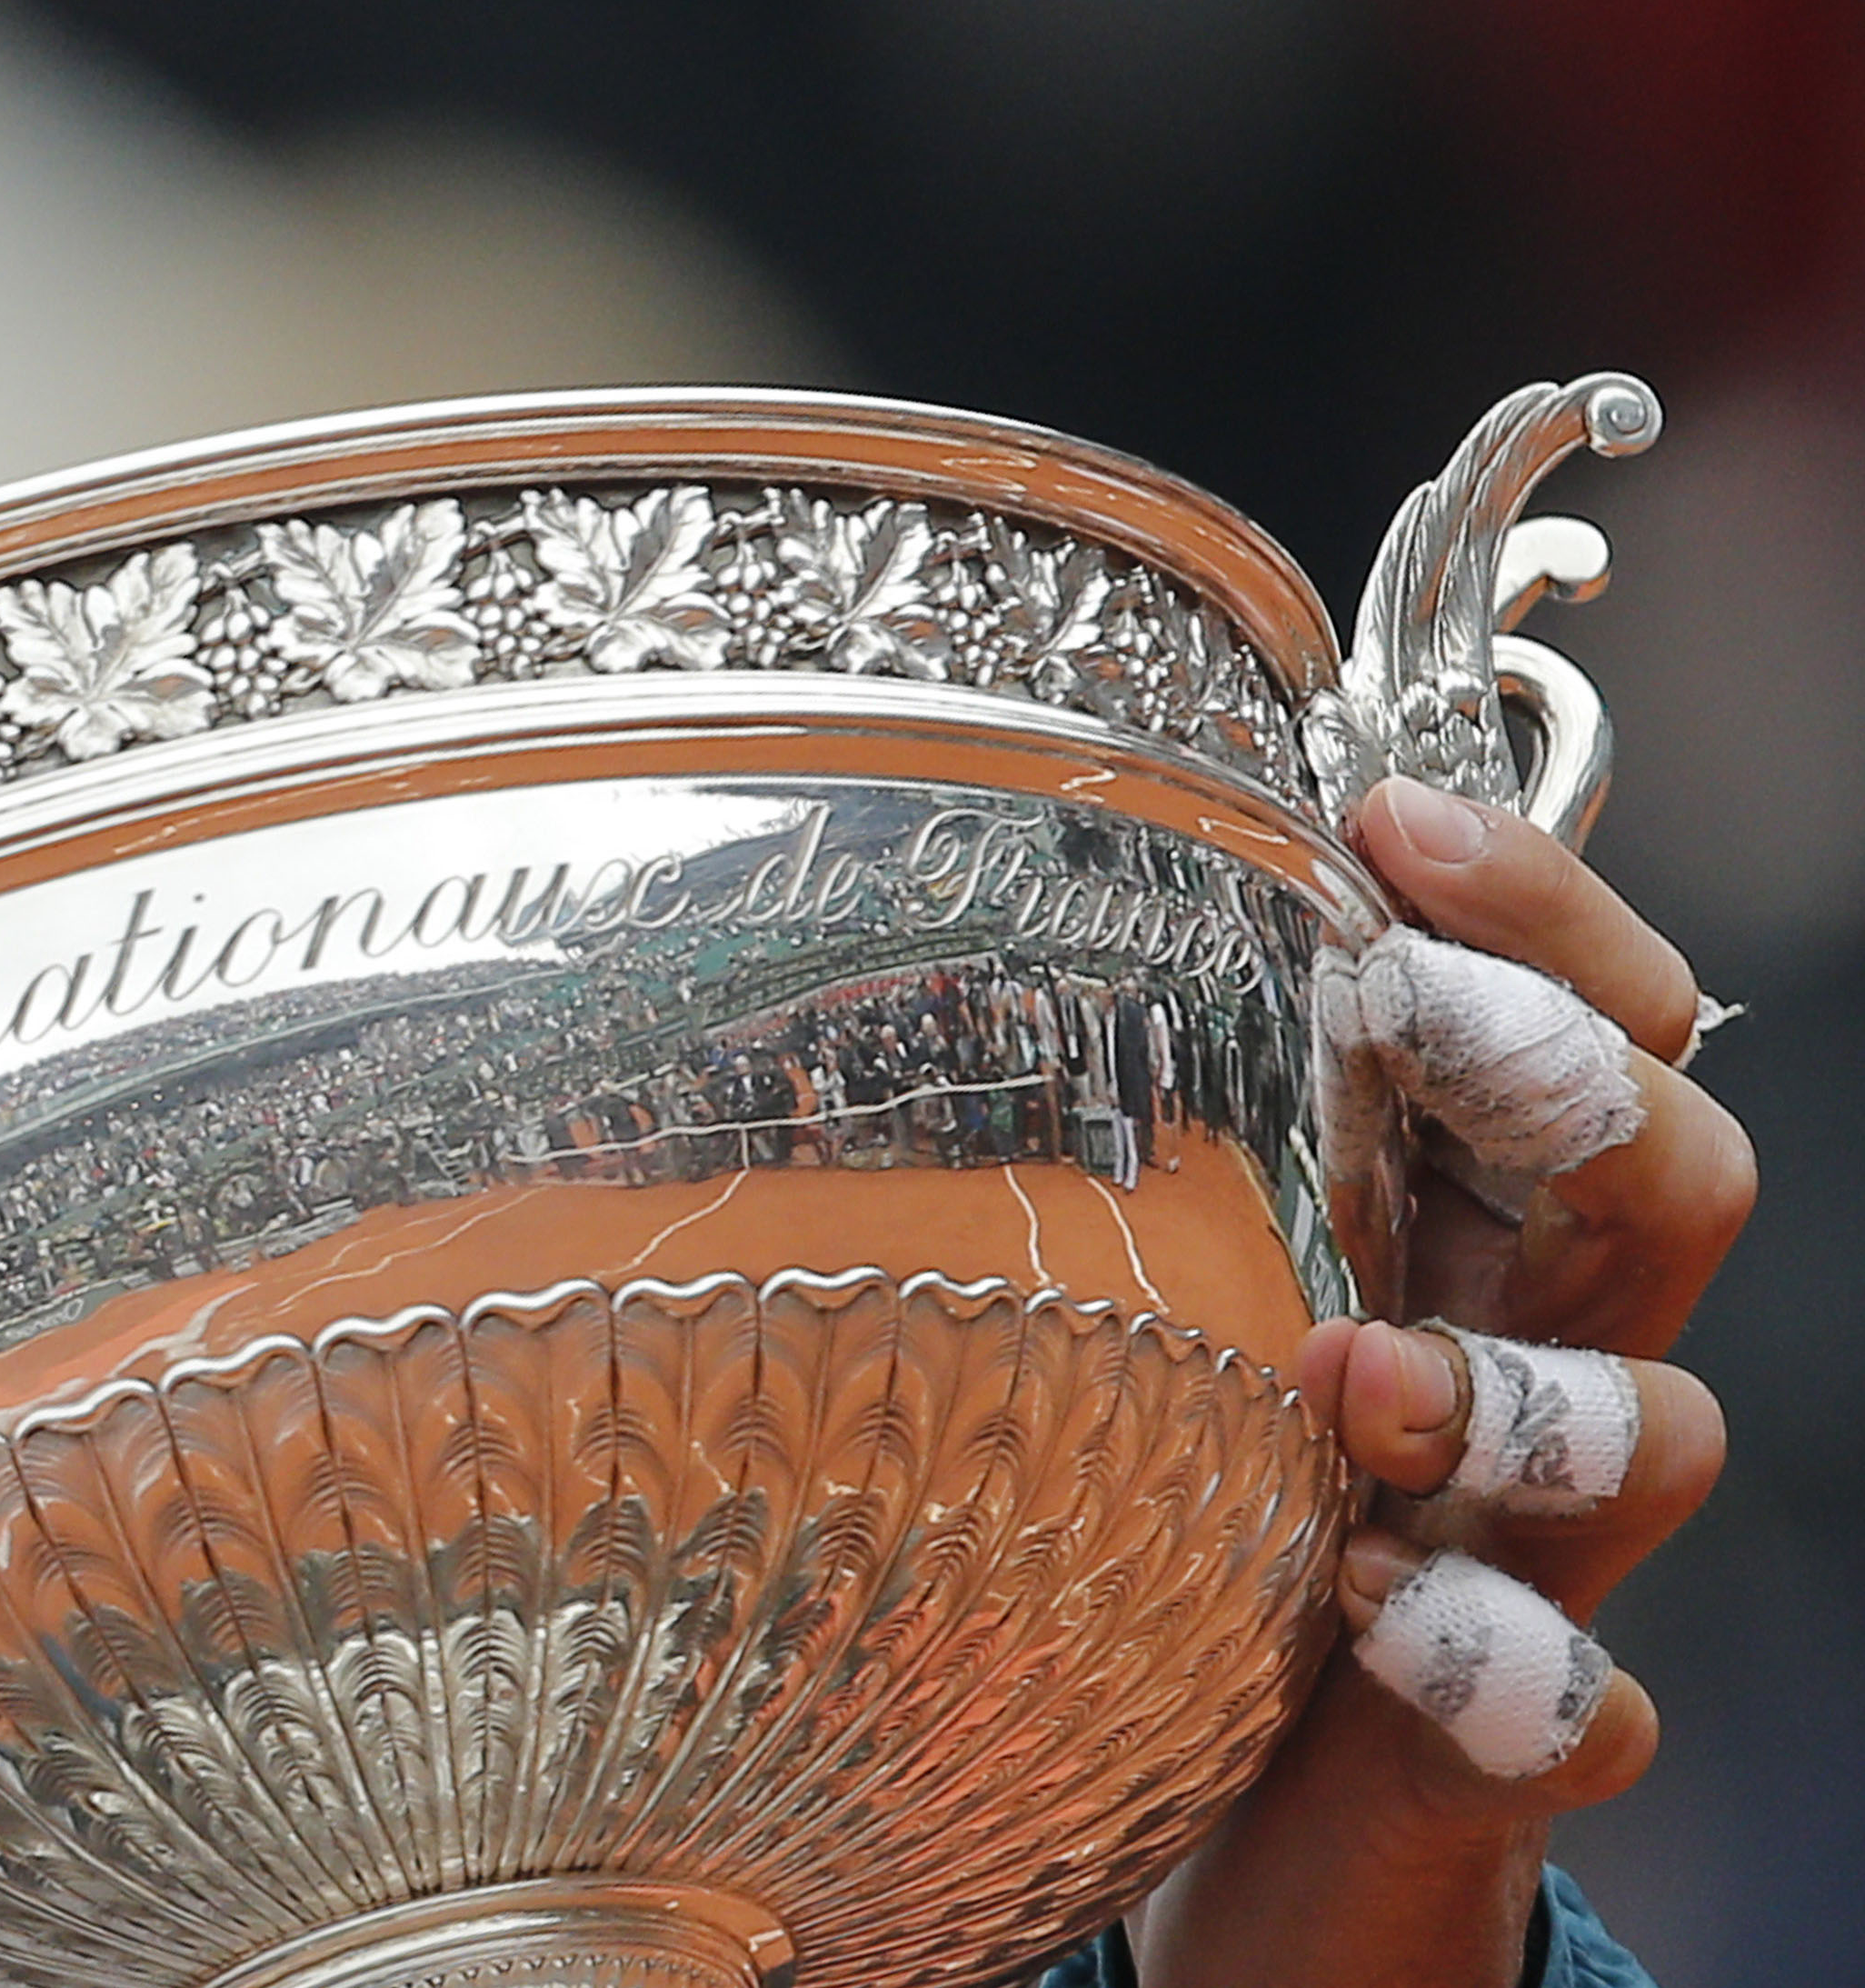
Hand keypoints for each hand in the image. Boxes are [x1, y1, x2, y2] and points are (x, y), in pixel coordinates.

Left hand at [1130, 781, 1752, 1987]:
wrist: (1218, 1832)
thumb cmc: (1179, 1512)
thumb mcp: (1162, 1287)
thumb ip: (1143, 1133)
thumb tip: (972, 886)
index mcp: (1453, 1233)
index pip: (1591, 1026)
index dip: (1538, 912)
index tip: (1395, 813)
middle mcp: (1525, 1366)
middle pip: (1674, 1183)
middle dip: (1570, 1079)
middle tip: (1413, 1013)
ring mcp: (1532, 1560)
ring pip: (1665, 1433)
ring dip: (1531, 1388)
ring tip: (1361, 1375)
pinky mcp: (1496, 1744)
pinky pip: (1582, 1710)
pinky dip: (1514, 1670)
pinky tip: (1390, 1629)